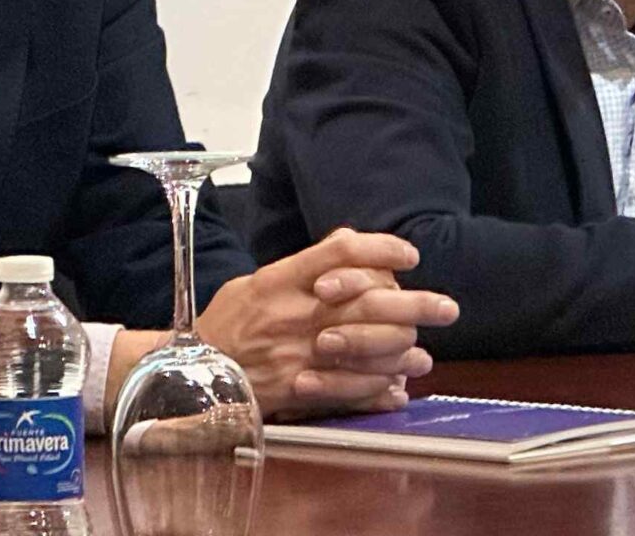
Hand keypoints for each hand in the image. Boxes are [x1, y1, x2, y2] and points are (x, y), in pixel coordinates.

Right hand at [196, 228, 458, 417]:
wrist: (187, 372)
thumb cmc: (226, 325)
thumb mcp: (256, 281)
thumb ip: (303, 266)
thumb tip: (350, 245)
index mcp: (280, 280)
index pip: (340, 252)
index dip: (381, 249)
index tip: (410, 255)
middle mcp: (292, 313)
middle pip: (366, 300)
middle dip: (414, 304)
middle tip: (447, 308)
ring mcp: (295, 352)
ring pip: (364, 345)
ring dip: (402, 350)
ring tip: (423, 354)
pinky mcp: (294, 388)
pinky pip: (347, 387)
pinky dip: (377, 388)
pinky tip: (396, 387)